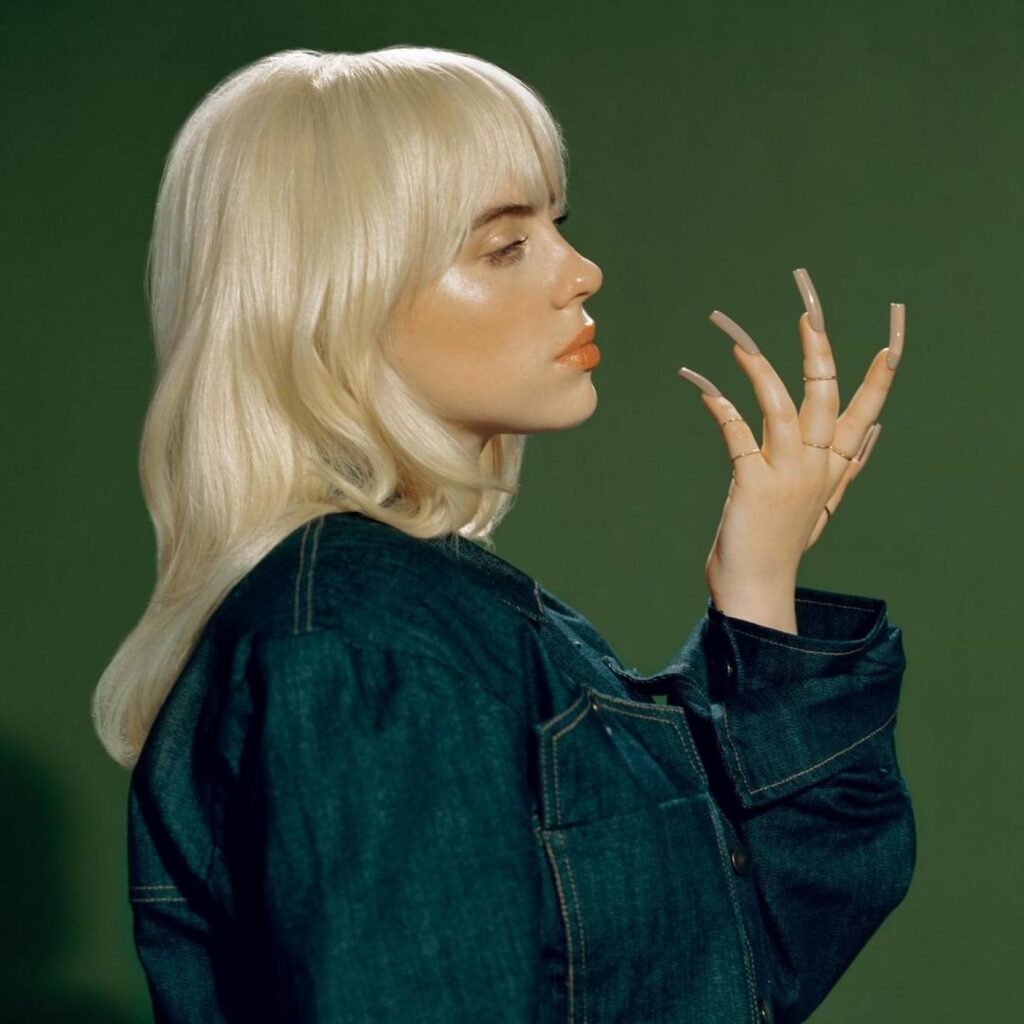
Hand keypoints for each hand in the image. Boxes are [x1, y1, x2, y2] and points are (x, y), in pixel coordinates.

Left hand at [676, 268, 904, 618]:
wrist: (759, 589)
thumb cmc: (783, 544)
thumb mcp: (824, 503)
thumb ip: (849, 466)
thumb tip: (876, 429)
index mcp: (836, 467)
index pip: (866, 409)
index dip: (880, 374)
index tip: (893, 335)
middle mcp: (819, 466)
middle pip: (826, 394)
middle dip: (818, 346)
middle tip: (808, 304)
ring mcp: (789, 474)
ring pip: (783, 404)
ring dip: (757, 365)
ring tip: (734, 336)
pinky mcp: (755, 484)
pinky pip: (737, 431)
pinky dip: (718, 403)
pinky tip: (699, 381)